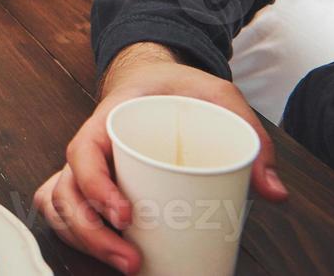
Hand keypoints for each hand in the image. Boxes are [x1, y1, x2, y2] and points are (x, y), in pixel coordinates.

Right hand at [32, 45, 286, 273]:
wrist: (154, 77)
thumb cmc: (178, 87)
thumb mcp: (219, 96)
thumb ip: (250, 137)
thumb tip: (274, 193)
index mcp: (107, 118)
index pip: (82, 153)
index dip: (95, 187)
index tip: (125, 216)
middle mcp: (89, 146)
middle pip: (65, 192)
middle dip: (91, 233)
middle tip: (133, 261)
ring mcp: (85, 167)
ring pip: (59, 205)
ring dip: (82, 240)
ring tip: (128, 264)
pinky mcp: (90, 183)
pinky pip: (62, 208)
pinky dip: (71, 232)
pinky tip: (99, 251)